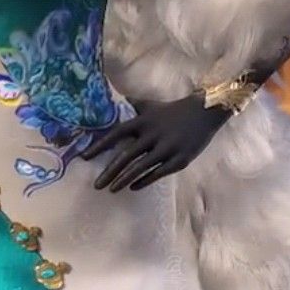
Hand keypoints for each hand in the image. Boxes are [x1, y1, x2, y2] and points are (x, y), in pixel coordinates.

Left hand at [82, 94, 230, 191]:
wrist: (204, 112)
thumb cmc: (172, 110)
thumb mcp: (149, 105)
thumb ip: (131, 105)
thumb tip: (111, 100)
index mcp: (142, 121)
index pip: (116, 134)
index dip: (100, 145)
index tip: (85, 157)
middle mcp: (152, 135)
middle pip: (126, 156)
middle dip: (110, 171)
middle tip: (96, 185)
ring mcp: (167, 148)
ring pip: (141, 167)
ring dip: (124, 179)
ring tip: (111, 189)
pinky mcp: (180, 159)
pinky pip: (159, 173)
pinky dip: (145, 180)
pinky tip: (133, 187)